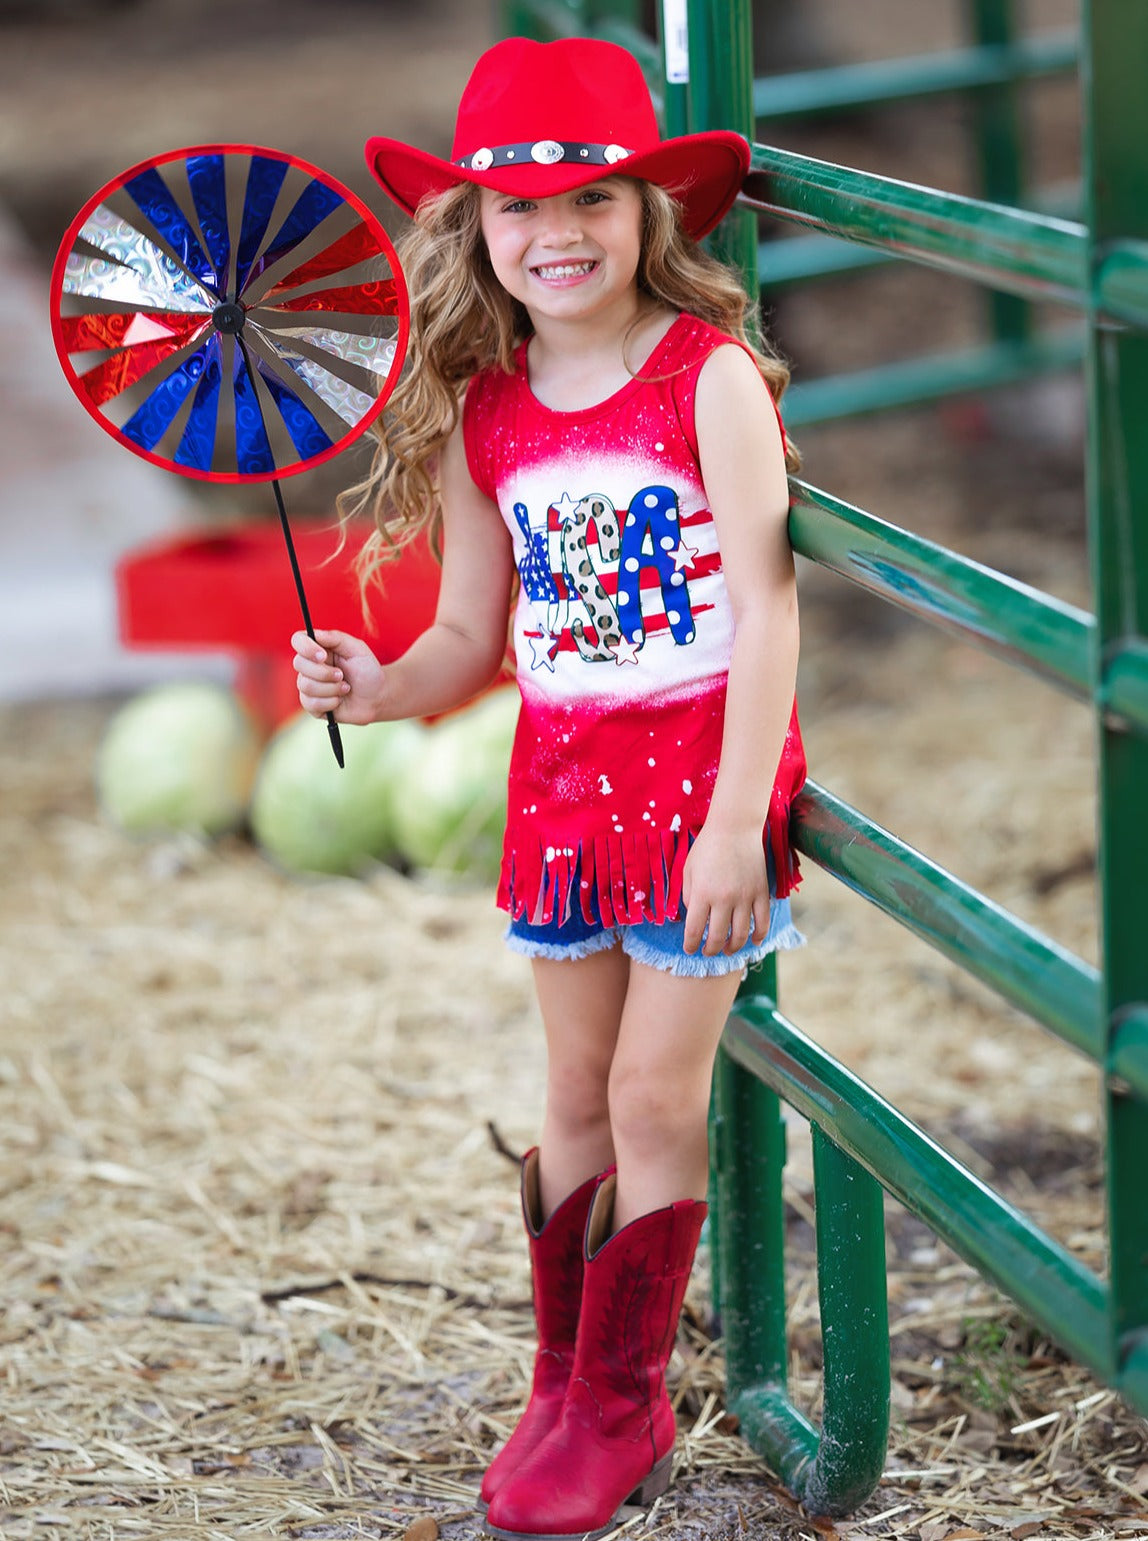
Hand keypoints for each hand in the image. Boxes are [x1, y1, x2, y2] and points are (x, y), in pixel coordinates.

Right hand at [291, 629, 385, 724]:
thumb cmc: (367, 671)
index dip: (306, 647)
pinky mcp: (311, 705)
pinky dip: (330, 702)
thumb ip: (336, 638)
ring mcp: (308, 685)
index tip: (323, 655)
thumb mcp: (357, 649)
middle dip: (325, 672)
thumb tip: (315, 634)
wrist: (376, 698)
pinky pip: (311, 703)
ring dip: (331, 688)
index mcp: (319, 648)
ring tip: (345, 688)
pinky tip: (339, 700)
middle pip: (299, 664)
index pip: (298, 640)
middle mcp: (310, 666)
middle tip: (342, 675)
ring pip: (306, 686)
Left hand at [681, 823, 770, 956]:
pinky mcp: (760, 893)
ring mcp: (744, 897)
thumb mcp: (688, 869)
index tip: (689, 949)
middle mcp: (723, 899)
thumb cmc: (707, 846)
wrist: (735, 828)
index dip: (690, 945)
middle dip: (710, 950)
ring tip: (728, 950)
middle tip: (707, 952)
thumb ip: (688, 895)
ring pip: (741, 934)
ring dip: (733, 947)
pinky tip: (753, 942)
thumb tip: (691, 918)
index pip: (694, 930)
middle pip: (717, 937)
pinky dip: (759, 936)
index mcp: (701, 893)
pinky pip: (762, 921)